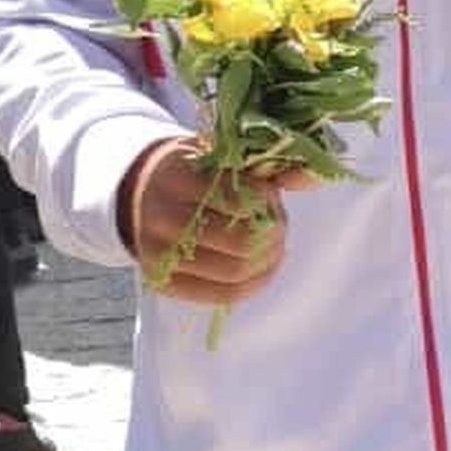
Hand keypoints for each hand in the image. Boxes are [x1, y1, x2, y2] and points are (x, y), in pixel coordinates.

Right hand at [118, 136, 306, 303]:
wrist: (136, 193)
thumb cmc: (189, 171)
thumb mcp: (219, 155)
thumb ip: (266, 167)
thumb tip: (314, 176)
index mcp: (176, 176)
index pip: (239, 198)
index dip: (267, 201)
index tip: (271, 196)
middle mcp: (163, 217)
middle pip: (242, 241)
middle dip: (273, 236)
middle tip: (279, 226)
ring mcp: (160, 255)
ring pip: (234, 272)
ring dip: (267, 262)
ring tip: (273, 246)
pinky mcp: (163, 282)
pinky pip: (219, 295)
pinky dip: (250, 285)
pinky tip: (261, 269)